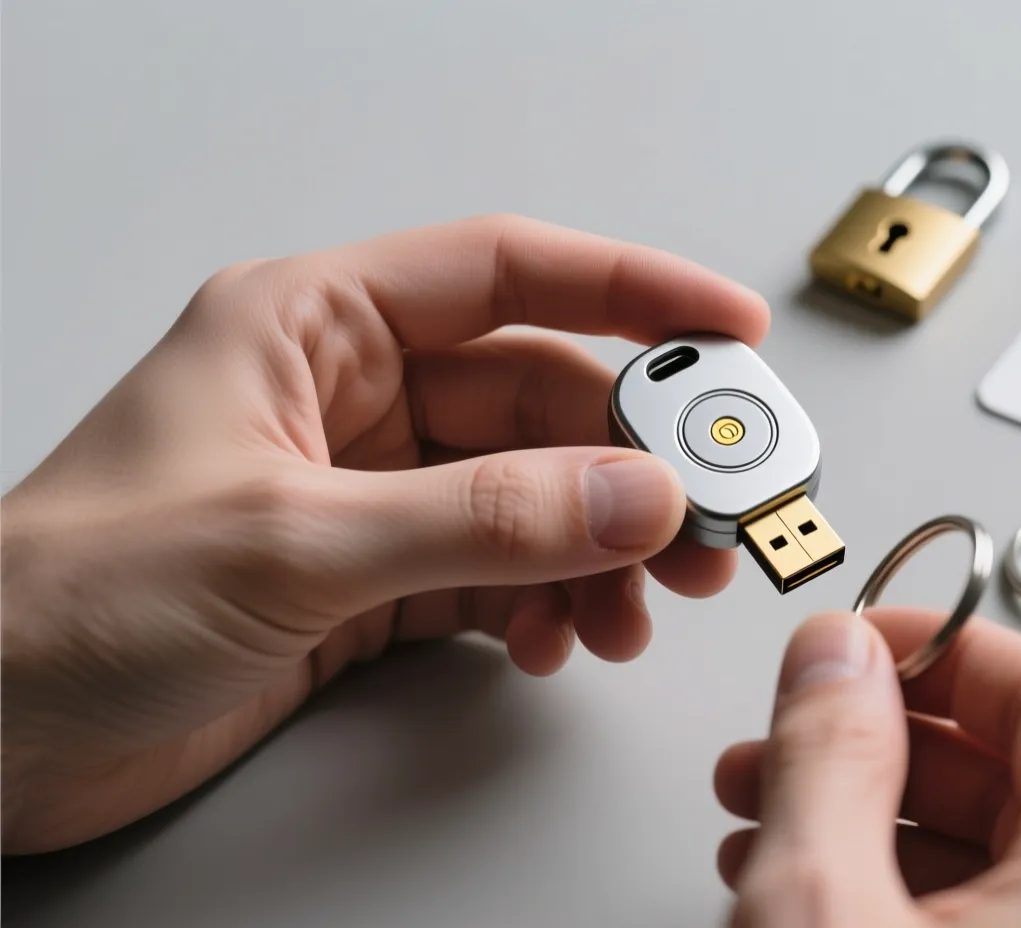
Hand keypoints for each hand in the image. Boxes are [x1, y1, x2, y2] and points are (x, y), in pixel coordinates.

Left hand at [1, 214, 768, 853]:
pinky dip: (547, 604)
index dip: (630, 289)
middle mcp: (349, 399)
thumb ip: (483, 518)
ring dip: (600, 547)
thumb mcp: (294, 541)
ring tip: (637, 606)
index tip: (726, 327)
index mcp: (312, 326)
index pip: (505, 274)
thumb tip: (635, 495)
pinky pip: (500, 571)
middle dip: (633, 461)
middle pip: (540, 398)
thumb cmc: (68, 598)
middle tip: (712, 515)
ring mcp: (366, 493)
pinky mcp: (370, 580)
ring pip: (532, 494)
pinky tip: (557, 640)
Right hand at [713, 608, 1020, 926]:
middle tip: (795, 727)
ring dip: (872, 811)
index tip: (858, 640)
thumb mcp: (824, 907)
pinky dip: (896, 882)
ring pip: (996, 846)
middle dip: (883, 739)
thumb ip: (829, 757)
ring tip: (769, 812)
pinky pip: (992, 912)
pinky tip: (809, 882)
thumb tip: (835, 660)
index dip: (940, 646)